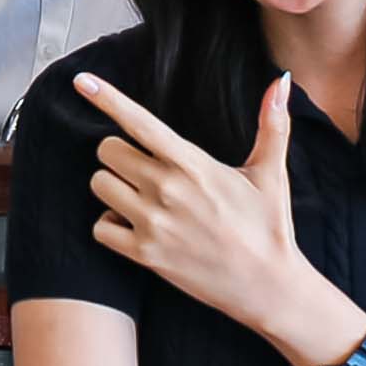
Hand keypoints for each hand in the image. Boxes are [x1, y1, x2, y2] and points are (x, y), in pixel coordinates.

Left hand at [76, 72, 349, 351]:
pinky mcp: (144, 254)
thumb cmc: (269, 227)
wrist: (267, 285)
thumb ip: (272, 124)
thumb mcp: (271, 173)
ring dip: (112, 186)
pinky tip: (133, 224)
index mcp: (192, 164)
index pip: (139, 122)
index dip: (107, 98)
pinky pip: (100, 226)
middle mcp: (166, 189)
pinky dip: (110, 223)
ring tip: (140, 196)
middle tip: (144, 168)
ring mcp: (152, 222)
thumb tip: (282, 80)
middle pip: (108, 150)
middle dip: (119, 154)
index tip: (82, 81)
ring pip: (99, 184)